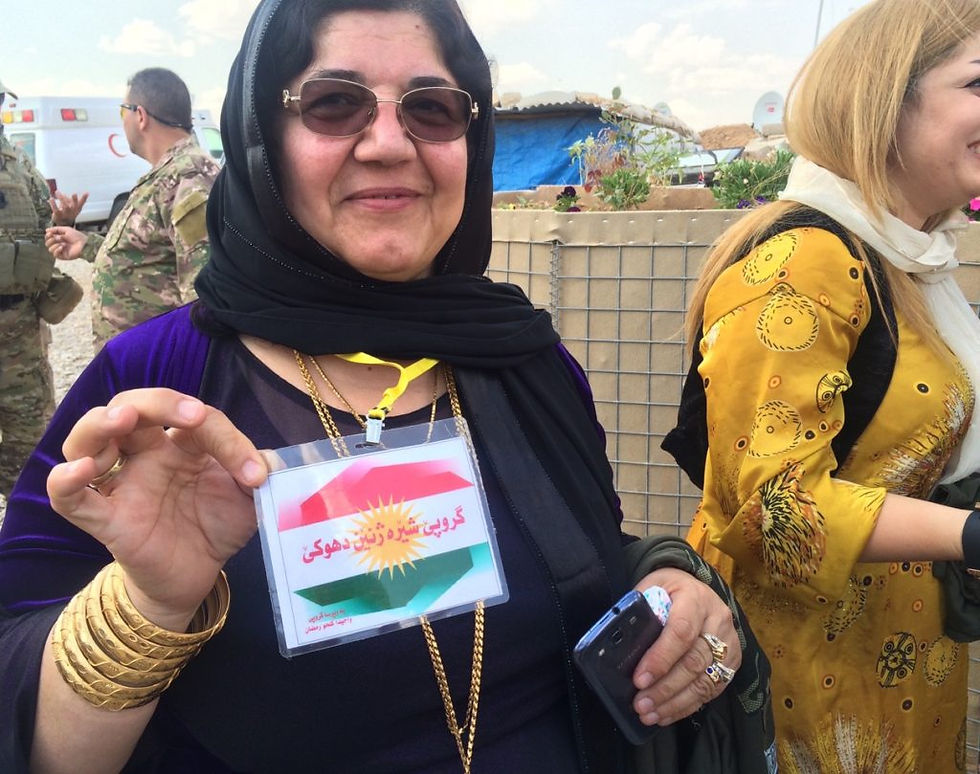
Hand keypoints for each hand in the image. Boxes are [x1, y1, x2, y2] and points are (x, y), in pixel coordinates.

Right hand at [44, 225, 86, 259]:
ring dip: (54, 245)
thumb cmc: (77, 236)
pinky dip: (57, 250)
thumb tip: (46, 230)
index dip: (47, 236)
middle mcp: (58, 245)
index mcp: (58, 239)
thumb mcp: (66, 229)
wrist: (84, 243)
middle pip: (47, 243)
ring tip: (62, 243)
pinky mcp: (63, 256)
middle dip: (51, 240)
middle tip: (58, 238)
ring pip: (50, 249)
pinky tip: (62, 247)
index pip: (48, 238)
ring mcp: (61, 251)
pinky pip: (55, 254)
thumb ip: (56, 229)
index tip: (50, 233)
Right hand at [46, 389, 268, 628]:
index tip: (255, 474)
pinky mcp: (105, 520)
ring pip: (86, 439)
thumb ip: (260, 474)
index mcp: (181, 443)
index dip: (227, 437)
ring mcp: (121, 485)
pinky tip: (80, 470)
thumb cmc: (217, 525)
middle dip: (155, 400)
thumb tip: (270, 463)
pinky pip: (68, 498)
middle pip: (129, 406)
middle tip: (190, 414)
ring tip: (122, 421)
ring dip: (99, 423)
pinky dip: (65, 480)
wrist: (198, 576)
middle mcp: (145, 456)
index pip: (194, 419)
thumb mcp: (248, 497)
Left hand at [49, 190, 88, 225]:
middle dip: (75, 199)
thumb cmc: (69, 213)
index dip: (84, 198)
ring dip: (61, 198)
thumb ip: (71, 199)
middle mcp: (72, 211)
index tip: (87, 192)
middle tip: (74, 193)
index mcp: (76, 208)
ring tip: (57, 191)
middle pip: (74, 205)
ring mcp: (65, 213)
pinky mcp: (58, 215)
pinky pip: (56, 209)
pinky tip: (51, 199)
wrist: (63, 224)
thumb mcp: (73, 207)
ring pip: (65, 206)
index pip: (82, 202)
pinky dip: (53, 204)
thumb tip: (65, 194)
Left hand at [630, 567, 740, 725]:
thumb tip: (620, 644)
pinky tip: (665, 714)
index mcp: (694, 597)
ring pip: (704, 680)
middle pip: (694, 661)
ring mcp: (728, 643)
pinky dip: (686, 706)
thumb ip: (640, 612)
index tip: (639, 679)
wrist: (696, 589)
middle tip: (640, 703)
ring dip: (674, 702)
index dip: (660, 658)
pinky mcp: (732, 663)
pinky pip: (711, 690)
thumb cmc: (668, 590)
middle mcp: (717, 620)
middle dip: (665, 687)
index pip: (681, 632)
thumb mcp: (651, 587)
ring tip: (649, 714)